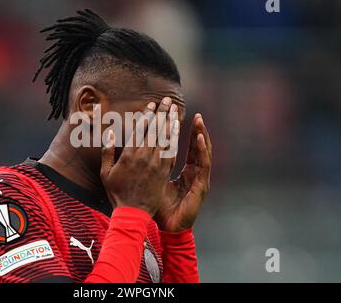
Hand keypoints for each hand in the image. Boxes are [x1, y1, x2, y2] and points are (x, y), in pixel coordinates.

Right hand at [100, 97, 179, 215]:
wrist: (133, 213)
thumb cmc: (117, 193)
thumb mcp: (106, 173)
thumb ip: (108, 152)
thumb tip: (110, 135)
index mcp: (129, 156)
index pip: (140, 131)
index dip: (147, 116)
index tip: (152, 105)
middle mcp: (144, 157)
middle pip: (155, 131)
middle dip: (162, 114)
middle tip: (168, 101)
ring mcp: (156, 164)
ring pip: (165, 139)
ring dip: (170, 123)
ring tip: (175, 110)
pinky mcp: (164, 172)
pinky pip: (171, 151)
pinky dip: (175, 139)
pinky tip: (178, 129)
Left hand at [154, 113, 211, 231]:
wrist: (169, 228)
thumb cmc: (159, 207)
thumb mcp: (152, 182)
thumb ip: (149, 167)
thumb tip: (137, 150)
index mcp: (182, 171)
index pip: (182, 146)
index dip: (178, 131)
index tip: (173, 114)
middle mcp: (192, 172)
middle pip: (194, 146)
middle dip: (192, 128)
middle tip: (190, 112)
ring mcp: (198, 178)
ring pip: (201, 152)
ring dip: (200, 135)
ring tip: (198, 120)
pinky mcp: (201, 186)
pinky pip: (203, 165)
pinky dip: (202, 151)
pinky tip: (199, 138)